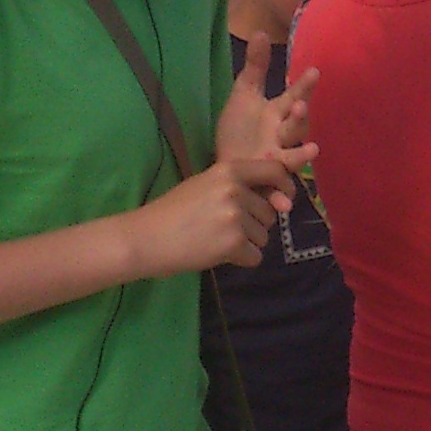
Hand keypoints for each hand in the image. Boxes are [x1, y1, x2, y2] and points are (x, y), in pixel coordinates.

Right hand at [129, 160, 279, 275]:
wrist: (145, 237)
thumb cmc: (172, 212)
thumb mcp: (205, 185)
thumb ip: (239, 186)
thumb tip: (281, 199)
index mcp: (229, 170)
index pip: (274, 170)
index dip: (285, 185)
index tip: (284, 200)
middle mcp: (235, 190)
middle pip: (269, 213)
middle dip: (253, 225)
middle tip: (220, 227)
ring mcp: (235, 217)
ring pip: (263, 237)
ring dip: (246, 243)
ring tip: (214, 239)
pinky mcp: (233, 243)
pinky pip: (255, 257)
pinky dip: (240, 260)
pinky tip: (216, 253)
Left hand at [217, 46, 316, 191]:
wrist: (225, 168)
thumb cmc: (239, 131)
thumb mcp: (244, 95)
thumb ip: (255, 66)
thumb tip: (259, 31)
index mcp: (277, 115)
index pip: (293, 97)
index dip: (303, 86)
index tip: (313, 72)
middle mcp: (282, 138)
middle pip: (296, 127)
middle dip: (300, 117)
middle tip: (301, 107)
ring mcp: (278, 162)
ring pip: (293, 159)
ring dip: (301, 155)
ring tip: (311, 150)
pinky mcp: (269, 184)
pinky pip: (279, 191)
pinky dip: (281, 198)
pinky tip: (281, 204)